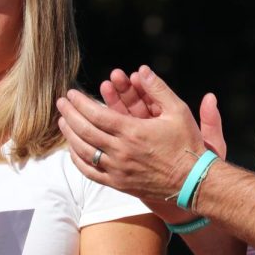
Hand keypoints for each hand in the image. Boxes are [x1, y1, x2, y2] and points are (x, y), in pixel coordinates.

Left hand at [57, 65, 220, 201]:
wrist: (193, 182)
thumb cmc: (187, 144)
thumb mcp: (178, 111)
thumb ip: (158, 89)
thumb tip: (143, 70)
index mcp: (133, 132)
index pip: (96, 115)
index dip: (80, 103)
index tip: (71, 94)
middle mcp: (121, 152)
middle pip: (85, 131)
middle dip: (69, 115)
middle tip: (61, 103)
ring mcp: (118, 170)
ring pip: (84, 152)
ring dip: (70, 135)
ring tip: (62, 122)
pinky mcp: (118, 184)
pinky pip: (90, 172)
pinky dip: (77, 159)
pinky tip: (73, 149)